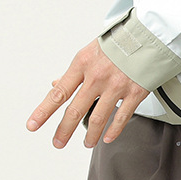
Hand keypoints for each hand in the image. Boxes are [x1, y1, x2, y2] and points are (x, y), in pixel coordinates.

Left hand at [27, 39, 150, 147]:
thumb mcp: (88, 53)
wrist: (147, 36)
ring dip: (90, 135)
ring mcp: (116, 86)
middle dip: (64, 130)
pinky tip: (106, 138)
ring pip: (98, 118)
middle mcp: (97, 76)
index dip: (43, 111)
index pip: (58, 93)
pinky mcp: (135, 92)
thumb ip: (73, 73)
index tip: (33, 125)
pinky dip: (113, 131)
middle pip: (75, 110)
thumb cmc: (115, 44)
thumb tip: (55, 85)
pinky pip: (121, 117)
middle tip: (58, 143)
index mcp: (82, 64)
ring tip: (86, 143)